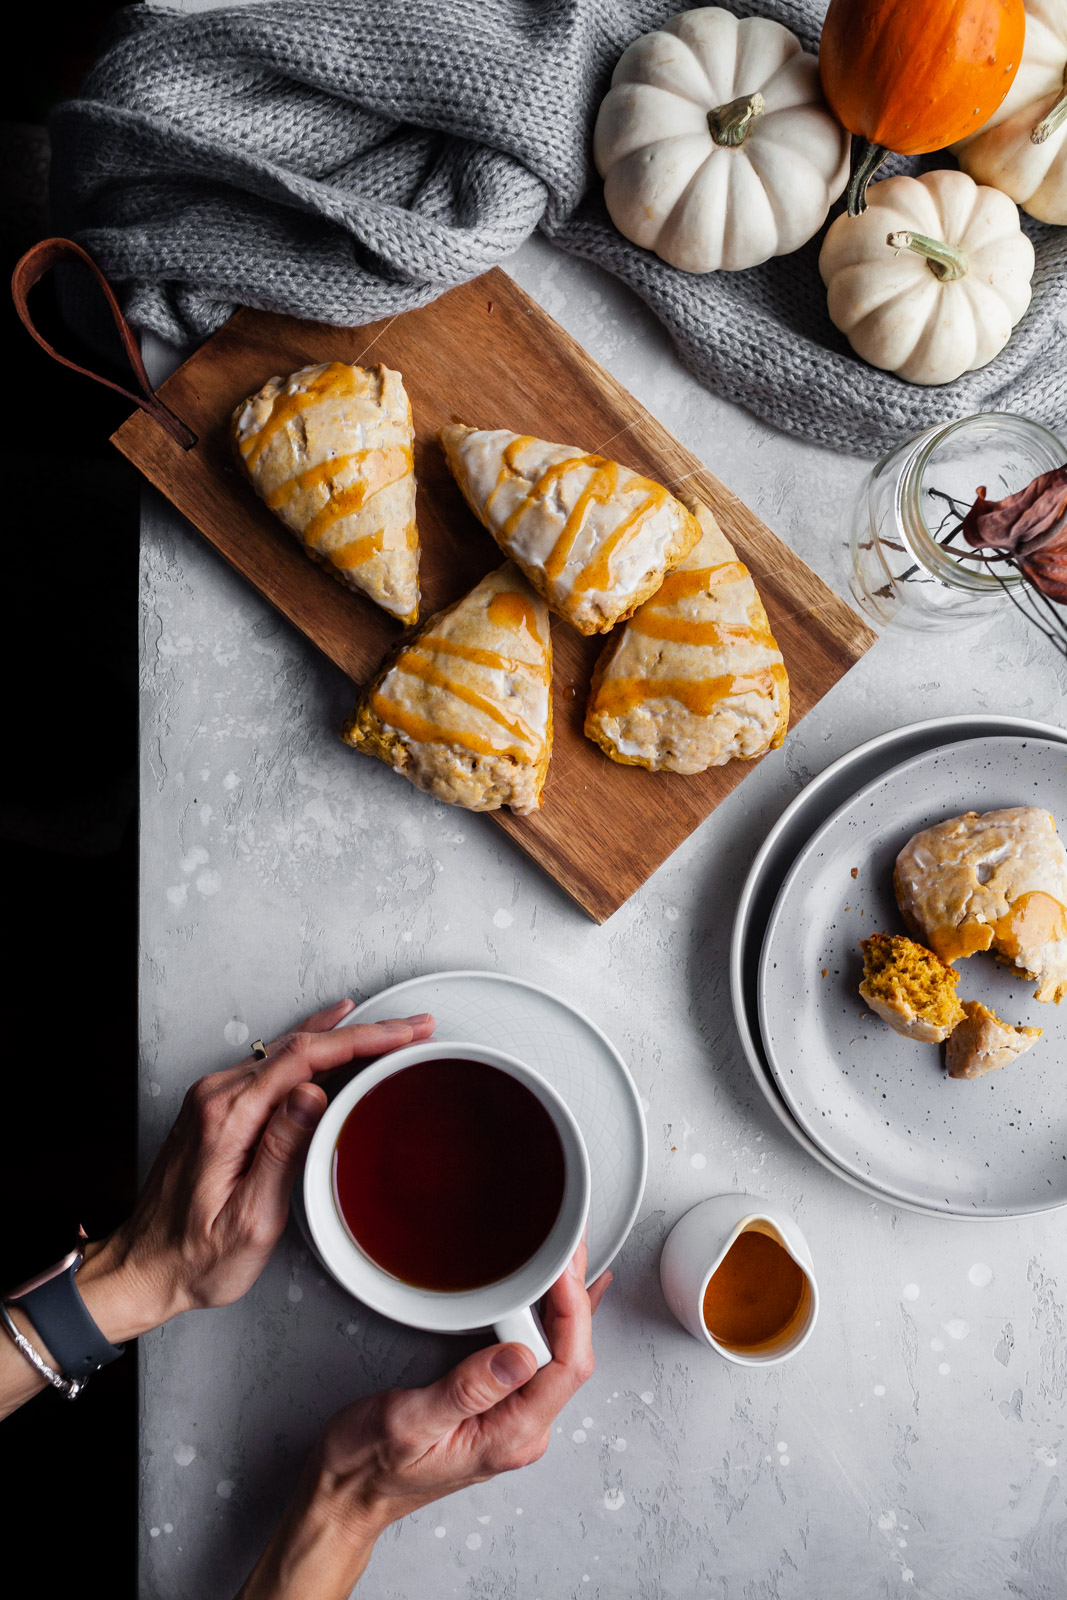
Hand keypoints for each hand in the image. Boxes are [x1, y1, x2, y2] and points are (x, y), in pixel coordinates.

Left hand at [78, 1000, 435, 1338]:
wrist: (143, 1268)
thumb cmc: (194, 1256)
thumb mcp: (248, 1218)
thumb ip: (281, 1151)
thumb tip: (312, 1093)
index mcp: (226, 1117)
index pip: (304, 1058)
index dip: (360, 1040)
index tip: (401, 1034)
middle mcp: (215, 1096)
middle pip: (300, 1045)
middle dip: (363, 1032)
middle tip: (413, 1028)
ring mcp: (213, 1098)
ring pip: (286, 1048)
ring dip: (341, 1037)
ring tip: (388, 1031)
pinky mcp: (216, 1107)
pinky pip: (271, 1063)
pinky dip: (312, 1048)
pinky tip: (329, 1035)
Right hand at [237, 1238, 611, 1598]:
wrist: (347, 1494)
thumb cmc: (368, 1464)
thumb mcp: (407, 1420)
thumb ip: (464, 1391)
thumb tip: (519, 1358)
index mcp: (509, 1437)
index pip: (566, 1368)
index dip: (573, 1311)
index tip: (563, 1266)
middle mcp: (521, 1433)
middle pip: (571, 1358)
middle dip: (576, 1298)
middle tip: (569, 1245)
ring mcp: (513, 1422)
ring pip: (560, 1357)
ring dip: (567, 1307)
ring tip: (568, 1258)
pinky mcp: (499, 1410)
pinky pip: (541, 1362)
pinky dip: (553, 1324)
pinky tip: (560, 1302)